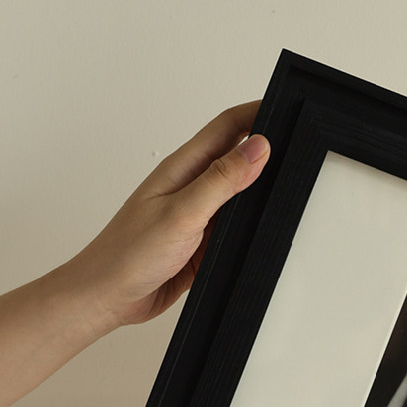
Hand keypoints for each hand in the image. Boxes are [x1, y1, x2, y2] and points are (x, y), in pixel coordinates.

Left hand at [65, 102, 270, 335]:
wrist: (108, 296)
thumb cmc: (128, 253)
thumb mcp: (182, 212)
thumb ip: (222, 180)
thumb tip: (258, 148)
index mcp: (184, 168)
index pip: (228, 127)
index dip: (257, 113)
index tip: (286, 109)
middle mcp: (193, 186)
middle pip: (238, 155)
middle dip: (268, 146)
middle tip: (298, 141)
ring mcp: (199, 214)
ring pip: (241, 194)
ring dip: (262, 188)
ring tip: (290, 181)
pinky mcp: (204, 242)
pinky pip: (236, 227)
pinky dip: (252, 225)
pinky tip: (265, 226)